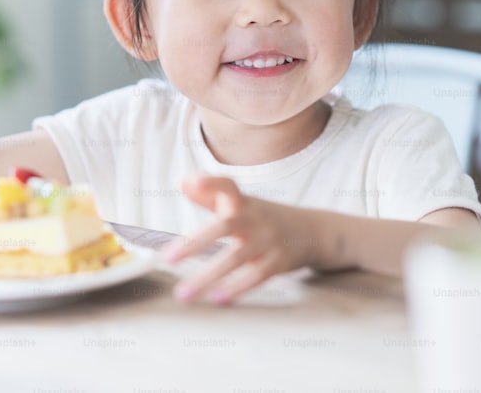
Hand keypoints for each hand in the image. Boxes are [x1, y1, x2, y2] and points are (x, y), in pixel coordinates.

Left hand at [163, 176, 313, 304]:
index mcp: (242, 202)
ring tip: (184, 294)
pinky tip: (217, 299)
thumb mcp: (240, 203)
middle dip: (195, 242)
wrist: (313, 231)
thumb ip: (209, 195)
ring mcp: (268, 240)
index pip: (226, 186)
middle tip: (168, 258)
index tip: (190, 182)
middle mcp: (254, 218)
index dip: (210, 183)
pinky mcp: (278, 262)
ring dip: (207, 277)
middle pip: (224, 226)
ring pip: (235, 258)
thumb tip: (180, 182)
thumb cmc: (263, 217)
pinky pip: (256, 276)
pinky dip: (236, 288)